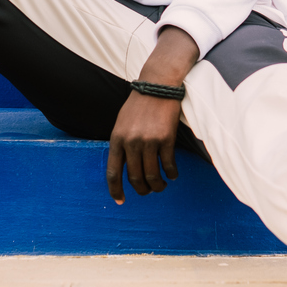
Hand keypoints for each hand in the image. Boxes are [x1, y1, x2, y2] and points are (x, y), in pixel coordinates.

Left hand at [106, 26, 199, 203]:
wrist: (158, 85)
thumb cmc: (140, 104)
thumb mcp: (122, 123)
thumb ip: (121, 143)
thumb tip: (123, 167)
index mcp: (117, 138)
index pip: (113, 172)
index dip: (116, 189)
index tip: (120, 200)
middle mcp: (131, 142)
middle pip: (135, 178)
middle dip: (142, 190)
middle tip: (148, 191)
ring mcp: (148, 141)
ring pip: (152, 175)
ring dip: (158, 186)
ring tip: (161, 186)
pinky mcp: (166, 138)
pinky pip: (168, 165)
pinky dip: (171, 174)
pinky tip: (172, 174)